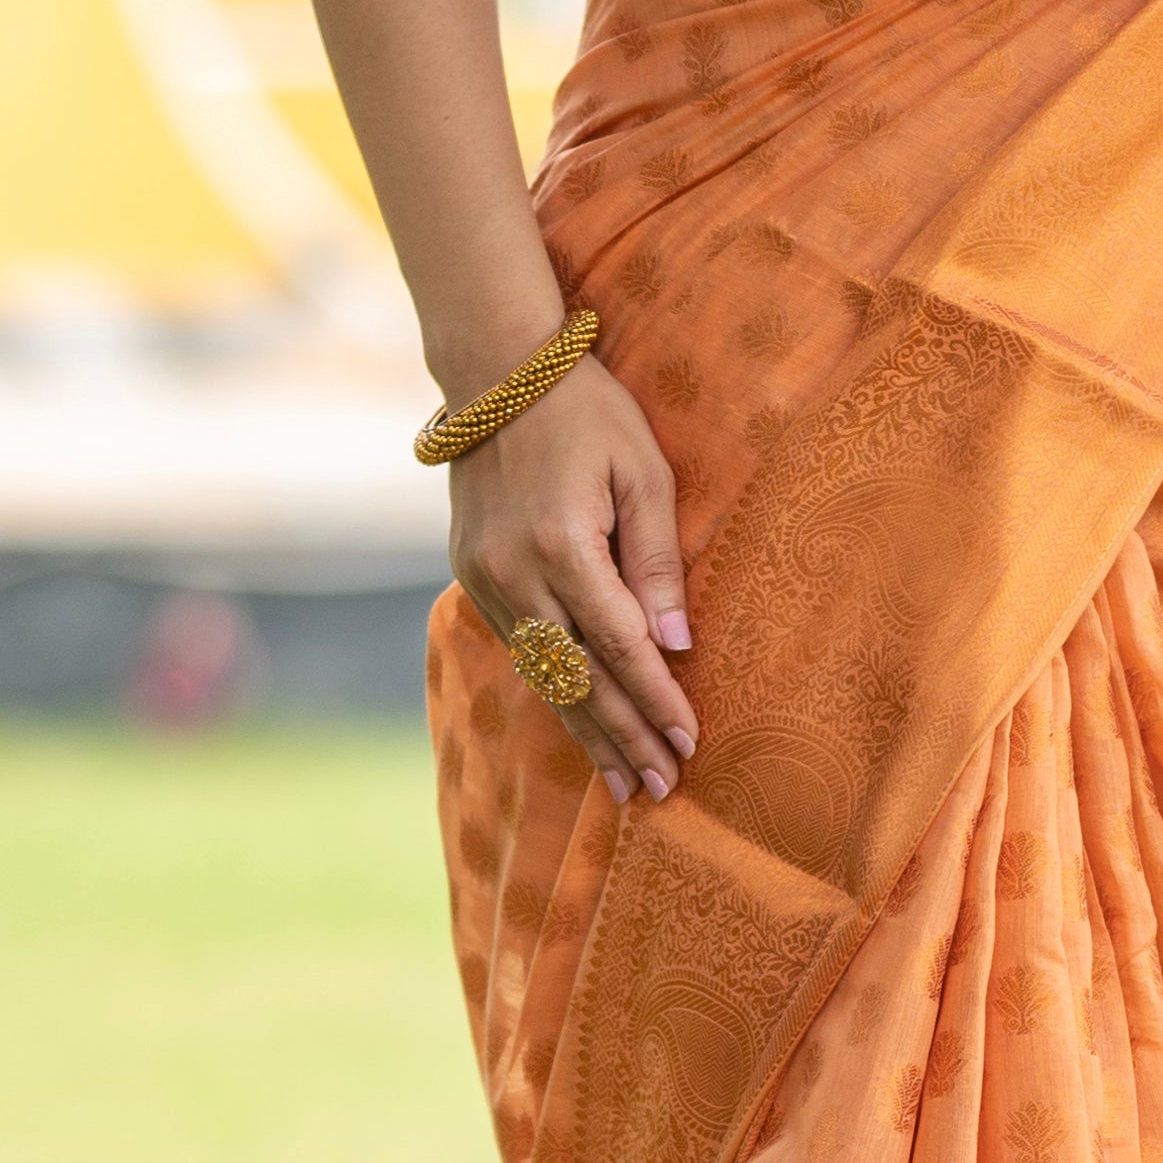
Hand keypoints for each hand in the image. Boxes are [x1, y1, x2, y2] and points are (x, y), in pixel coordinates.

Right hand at [445, 350, 698, 806]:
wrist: (497, 374)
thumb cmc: (588, 413)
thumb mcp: (643, 471)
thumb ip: (657, 561)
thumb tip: (675, 646)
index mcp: (562, 544)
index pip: (620, 646)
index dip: (657, 701)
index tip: (690, 744)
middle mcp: (515, 573)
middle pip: (579, 678)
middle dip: (625, 738)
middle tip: (663, 789)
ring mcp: (485, 580)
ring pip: (544, 677)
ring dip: (588, 733)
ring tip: (625, 784)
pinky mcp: (472, 578)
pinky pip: (521, 654)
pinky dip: (555, 695)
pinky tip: (583, 729)